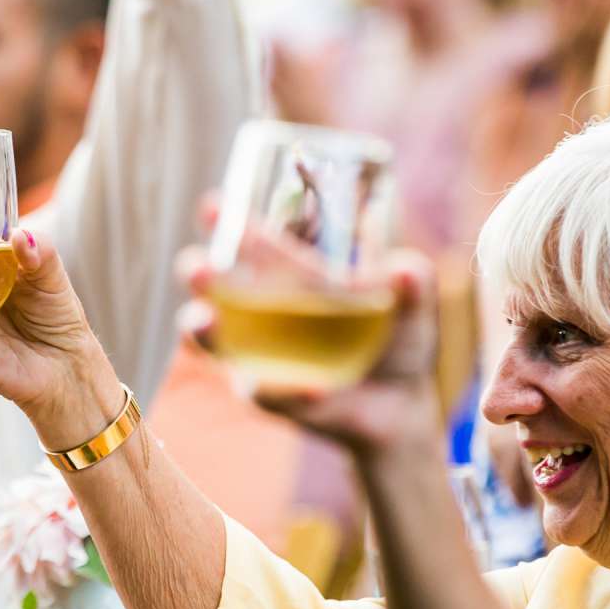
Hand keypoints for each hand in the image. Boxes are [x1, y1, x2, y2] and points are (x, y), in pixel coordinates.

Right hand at [185, 234, 445, 455]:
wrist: (401, 401)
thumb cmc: (395, 335)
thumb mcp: (414, 303)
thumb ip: (413, 283)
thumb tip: (402, 270)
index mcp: (291, 271)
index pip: (255, 240)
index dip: (231, 221)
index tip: (212, 206)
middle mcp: (260, 307)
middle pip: (215, 285)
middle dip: (200, 273)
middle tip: (195, 267)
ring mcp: (256, 354)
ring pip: (214, 340)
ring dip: (203, 330)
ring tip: (204, 321)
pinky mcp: (269, 397)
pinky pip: (268, 394)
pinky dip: (289, 391)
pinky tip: (316, 390)